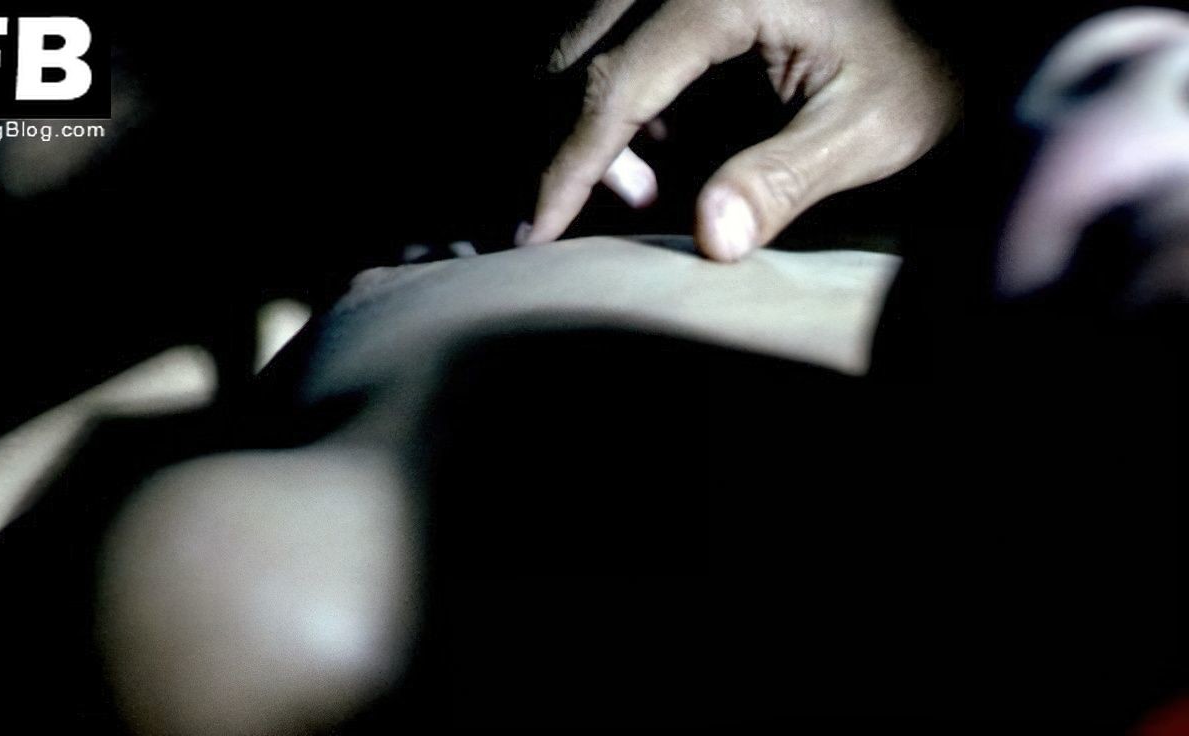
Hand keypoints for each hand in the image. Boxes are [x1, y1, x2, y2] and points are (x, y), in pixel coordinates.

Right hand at [521, 0, 960, 260]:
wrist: (967, 12)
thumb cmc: (928, 63)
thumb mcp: (873, 128)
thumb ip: (785, 179)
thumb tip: (709, 239)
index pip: (614, 85)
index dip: (566, 166)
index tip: (531, 233)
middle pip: (575, 52)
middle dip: (566, 142)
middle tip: (597, 214)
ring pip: (582, 36)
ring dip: (585, 113)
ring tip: (643, 182)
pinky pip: (613, 29)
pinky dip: (613, 87)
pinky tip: (655, 138)